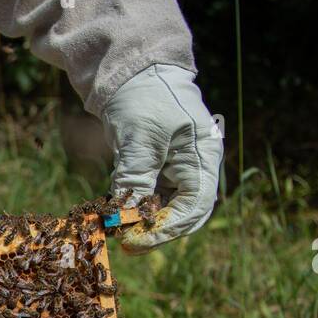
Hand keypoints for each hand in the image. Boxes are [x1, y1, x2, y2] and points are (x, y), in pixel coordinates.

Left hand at [101, 64, 222, 251]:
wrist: (132, 73)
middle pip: (183, 215)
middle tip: (127, 244)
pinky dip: (133, 210)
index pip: (195, 206)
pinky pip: (149, 200)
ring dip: (142, 223)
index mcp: (203, 157)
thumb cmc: (145, 97)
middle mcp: (194, 168)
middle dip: (157, 232)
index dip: (169, 228)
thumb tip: (124, 214)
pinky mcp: (157, 172)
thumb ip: (137, 175)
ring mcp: (176, 171)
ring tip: (116, 230)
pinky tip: (114, 215)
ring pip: (164, 211)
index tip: (139, 239)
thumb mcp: (141, 136)